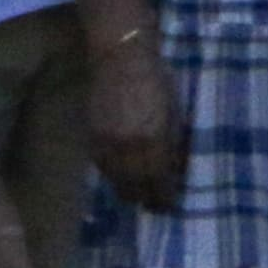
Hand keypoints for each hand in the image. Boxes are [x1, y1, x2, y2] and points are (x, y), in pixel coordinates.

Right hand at [88, 43, 187, 212]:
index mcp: (155, 139)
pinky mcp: (92, 139)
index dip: (164, 196)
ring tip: (138, 197)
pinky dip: (113, 177)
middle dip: (146, 198)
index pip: (159, 179)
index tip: (170, 205)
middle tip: (155, 206)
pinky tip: (121, 179)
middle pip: (135, 186)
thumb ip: (175, 142)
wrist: (121, 61)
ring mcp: (107, 144)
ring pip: (116, 181)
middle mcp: (129, 147)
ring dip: (128, 191)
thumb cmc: (158, 81)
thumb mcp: (176, 112)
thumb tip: (176, 168)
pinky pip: (103, 168)